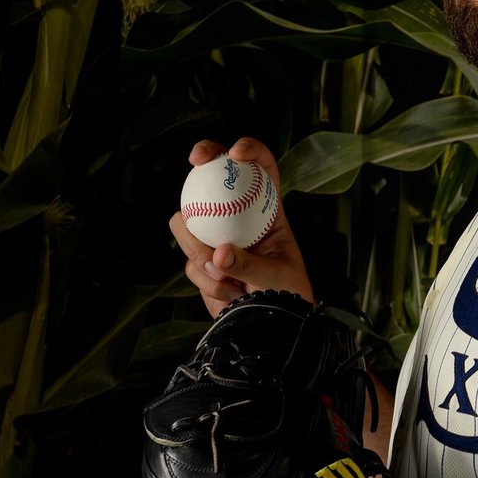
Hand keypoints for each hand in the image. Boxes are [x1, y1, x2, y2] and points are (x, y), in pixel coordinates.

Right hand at [170, 137, 313, 316]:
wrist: (273, 327)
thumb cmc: (289, 295)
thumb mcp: (277, 277)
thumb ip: (248, 265)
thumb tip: (217, 254)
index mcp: (268, 211)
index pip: (261, 169)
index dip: (249, 151)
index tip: (235, 153)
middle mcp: (239, 218)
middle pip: (211, 182)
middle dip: (200, 170)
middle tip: (196, 170)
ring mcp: (216, 238)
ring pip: (189, 227)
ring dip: (199, 252)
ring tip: (225, 279)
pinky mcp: (202, 263)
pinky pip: (191, 265)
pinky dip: (208, 282)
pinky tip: (229, 295)